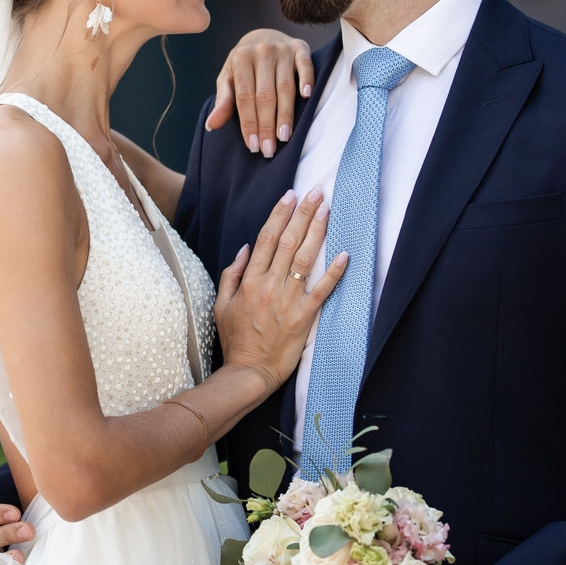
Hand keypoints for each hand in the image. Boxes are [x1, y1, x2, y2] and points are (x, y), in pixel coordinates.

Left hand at [205, 30, 314, 157]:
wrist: (263, 36)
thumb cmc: (243, 65)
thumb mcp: (229, 78)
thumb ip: (223, 100)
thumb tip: (211, 125)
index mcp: (241, 58)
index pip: (244, 97)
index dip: (249, 123)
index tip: (253, 146)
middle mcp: (262, 52)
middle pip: (265, 95)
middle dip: (266, 125)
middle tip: (269, 149)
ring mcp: (283, 49)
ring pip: (286, 86)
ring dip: (285, 113)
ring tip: (284, 137)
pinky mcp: (301, 48)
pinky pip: (306, 65)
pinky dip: (307, 80)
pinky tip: (307, 97)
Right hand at [214, 190, 343, 391]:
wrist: (249, 372)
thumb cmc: (236, 341)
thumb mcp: (220, 306)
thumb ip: (231, 275)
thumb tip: (244, 249)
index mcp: (249, 281)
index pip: (266, 240)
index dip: (279, 216)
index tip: (289, 196)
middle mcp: (269, 286)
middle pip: (288, 242)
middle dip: (302, 214)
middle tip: (315, 192)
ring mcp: (287, 301)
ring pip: (304, 259)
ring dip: (317, 232)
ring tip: (327, 210)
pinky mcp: (303, 318)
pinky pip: (321, 290)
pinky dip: (333, 272)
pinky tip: (344, 254)